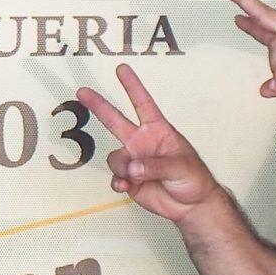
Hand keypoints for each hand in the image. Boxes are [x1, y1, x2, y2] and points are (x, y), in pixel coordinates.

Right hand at [75, 64, 220, 227]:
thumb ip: (155, 165)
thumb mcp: (181, 166)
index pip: (143, 103)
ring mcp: (133, 161)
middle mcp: (141, 142)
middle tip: (82, 91)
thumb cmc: (193, 178)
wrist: (190, 205)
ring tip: (137, 177)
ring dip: (123, 168)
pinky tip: (127, 187)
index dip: (132, 86)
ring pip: (114, 158)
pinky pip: (114, 178)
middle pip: (115, 120)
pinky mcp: (128, 180)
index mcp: (158, 131)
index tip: (121, 69)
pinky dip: (119, 183)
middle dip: (98, 105)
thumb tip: (132, 167)